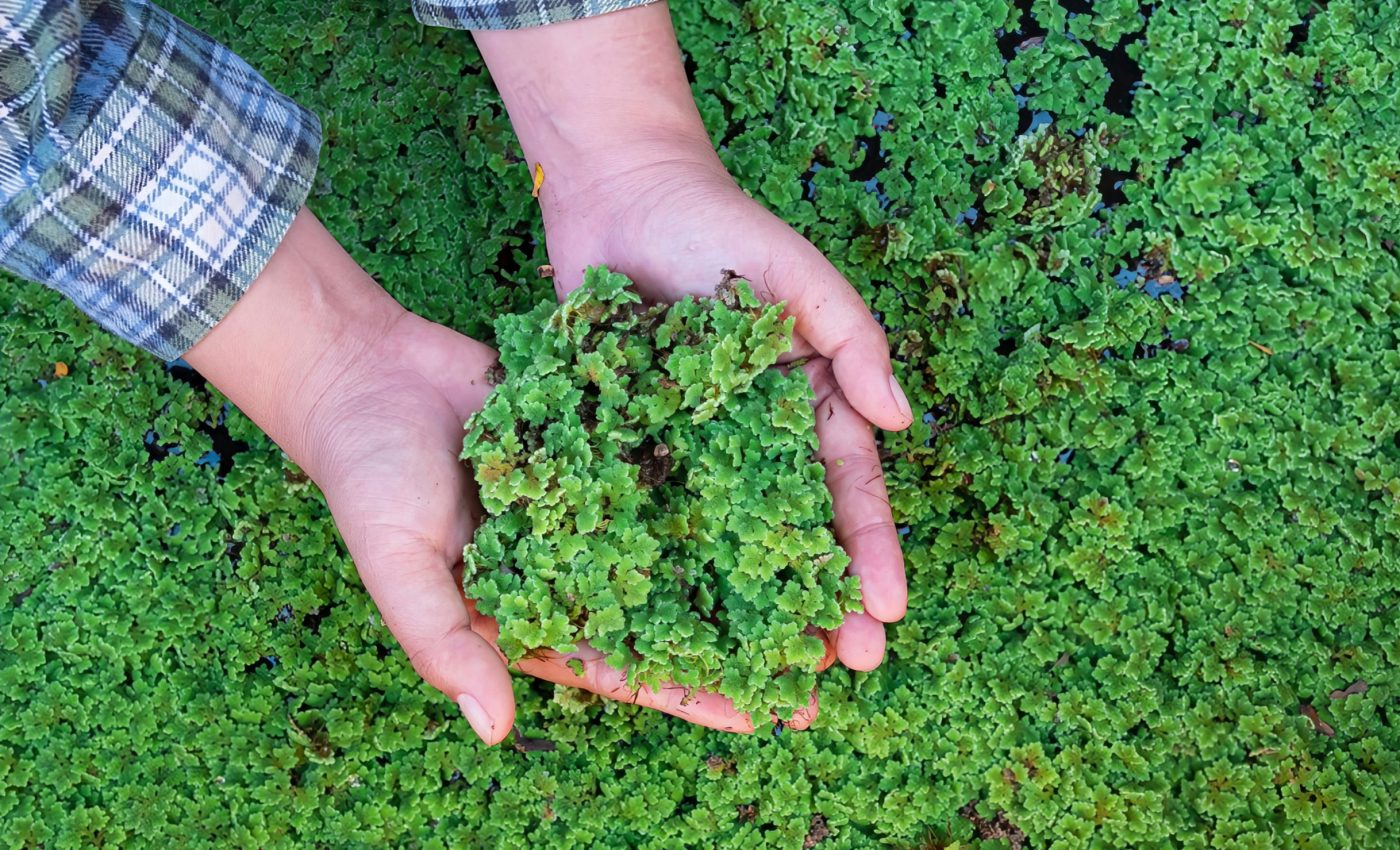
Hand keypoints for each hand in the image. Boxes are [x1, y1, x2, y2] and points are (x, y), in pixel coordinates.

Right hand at [187, 210, 804, 741]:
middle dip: (742, 633)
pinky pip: (666, 460)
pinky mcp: (602, 437)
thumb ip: (443, 642)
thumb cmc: (367, 477)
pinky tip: (777, 477)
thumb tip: (496, 729)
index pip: (625, 664)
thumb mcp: (398, 565)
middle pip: (672, 606)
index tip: (764, 712)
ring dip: (745, 556)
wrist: (363, 368)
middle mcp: (574, 559)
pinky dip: (714, 472)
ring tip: (820, 575)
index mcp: (531, 608)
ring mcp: (592, 497)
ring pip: (683, 535)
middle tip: (825, 656)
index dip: (691, 691)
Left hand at [476, 3, 912, 671]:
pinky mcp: (631, 448)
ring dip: (749, 607)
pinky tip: (672, 621)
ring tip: (765, 674)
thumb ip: (853, 340)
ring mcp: (692, 449)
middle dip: (821, 603)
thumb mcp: (799, 275)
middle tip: (838, 676)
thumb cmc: (718, 229)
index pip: (849, 491)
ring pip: (726, 543)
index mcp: (807, 403)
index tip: (885, 617)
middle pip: (793, 534)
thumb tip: (899, 420)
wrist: (619, 197)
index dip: (870, 553)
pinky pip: (651, 515)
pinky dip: (667, 568)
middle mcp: (755, 440)